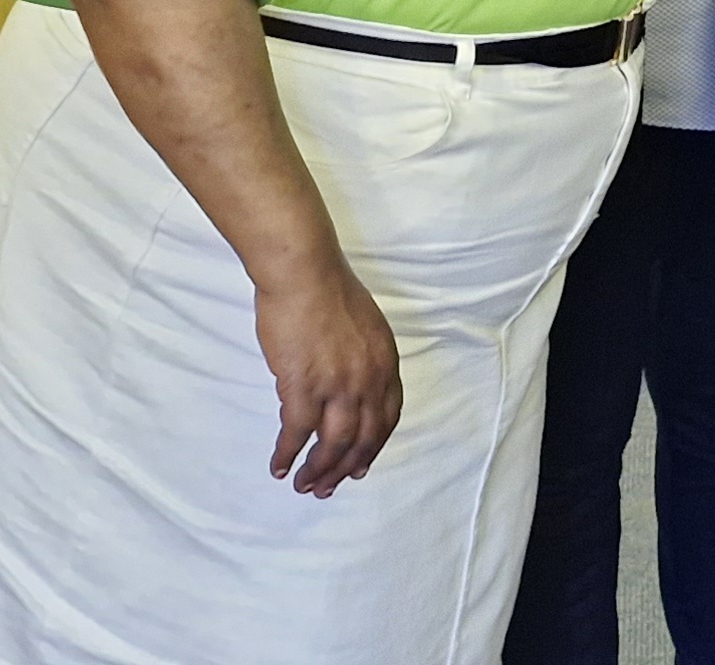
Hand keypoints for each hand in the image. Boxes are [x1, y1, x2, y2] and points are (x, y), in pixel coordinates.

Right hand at [254, 263, 401, 496]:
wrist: (304, 274)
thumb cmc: (328, 293)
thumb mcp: (366, 330)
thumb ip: (364, 361)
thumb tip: (352, 385)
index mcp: (386, 365)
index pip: (386, 418)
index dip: (373, 447)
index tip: (360, 466)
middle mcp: (368, 380)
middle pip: (363, 439)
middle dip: (345, 469)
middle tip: (327, 488)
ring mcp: (337, 385)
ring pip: (333, 443)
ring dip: (318, 470)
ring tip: (303, 485)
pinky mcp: (303, 385)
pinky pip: (297, 432)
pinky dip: (288, 454)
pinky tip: (279, 466)